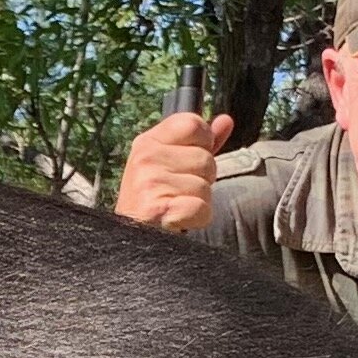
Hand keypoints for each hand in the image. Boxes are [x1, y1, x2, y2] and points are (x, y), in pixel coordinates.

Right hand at [113, 109, 235, 232]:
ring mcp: (150, 183)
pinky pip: (202, 209)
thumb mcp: (169, 162)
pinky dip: (197, 218)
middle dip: (202, 178)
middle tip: (180, 190)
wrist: (131, 236)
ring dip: (199, 200)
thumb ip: (200, 142)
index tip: (191, 160)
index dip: (203, 142)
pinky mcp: (158, 210)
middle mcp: (146, 158)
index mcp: (148, 142)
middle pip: (206, 158)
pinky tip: (180, 219)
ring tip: (177, 204)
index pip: (192, 123)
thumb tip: (226, 120)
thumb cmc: (152, 198)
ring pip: (206, 186)